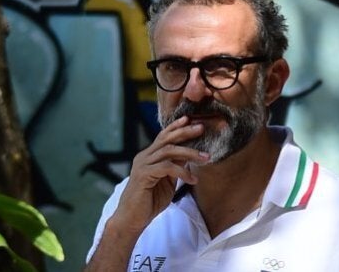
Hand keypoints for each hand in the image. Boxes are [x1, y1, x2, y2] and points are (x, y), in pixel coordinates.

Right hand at [109, 116, 209, 234]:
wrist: (132, 219)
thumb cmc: (149, 201)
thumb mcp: (167, 181)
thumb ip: (175, 167)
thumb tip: (188, 155)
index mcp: (149, 156)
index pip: (163, 136)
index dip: (176, 127)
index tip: (190, 120)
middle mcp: (144, 157)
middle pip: (166, 138)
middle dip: (185, 132)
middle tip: (201, 128)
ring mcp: (143, 164)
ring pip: (169, 151)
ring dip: (190, 153)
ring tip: (206, 157)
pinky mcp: (144, 175)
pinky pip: (167, 167)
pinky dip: (182, 172)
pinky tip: (193, 179)